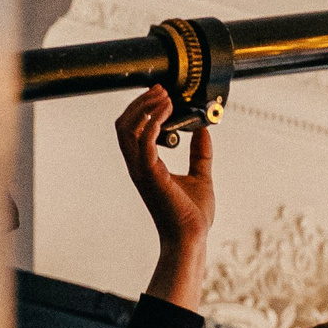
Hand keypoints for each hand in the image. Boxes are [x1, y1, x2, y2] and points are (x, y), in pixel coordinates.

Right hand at [115, 86, 215, 309]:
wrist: (192, 238)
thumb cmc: (192, 216)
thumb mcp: (201, 175)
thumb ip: (199, 152)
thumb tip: (204, 129)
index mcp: (146, 166)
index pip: (131, 129)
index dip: (142, 108)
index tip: (161, 93)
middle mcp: (138, 166)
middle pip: (123, 124)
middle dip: (140, 102)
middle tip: (161, 89)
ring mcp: (141, 170)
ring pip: (127, 128)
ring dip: (145, 107)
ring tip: (164, 96)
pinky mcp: (150, 174)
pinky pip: (144, 139)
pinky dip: (154, 120)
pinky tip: (168, 111)